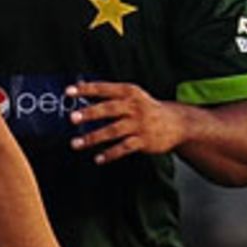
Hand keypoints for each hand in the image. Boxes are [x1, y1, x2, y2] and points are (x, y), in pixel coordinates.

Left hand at [68, 82, 186, 163]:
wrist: (178, 123)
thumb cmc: (148, 108)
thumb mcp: (133, 96)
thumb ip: (110, 94)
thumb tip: (81, 88)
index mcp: (130, 92)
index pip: (105, 89)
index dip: (86, 89)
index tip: (69, 92)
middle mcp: (134, 107)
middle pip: (109, 109)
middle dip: (90, 113)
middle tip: (72, 118)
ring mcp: (139, 124)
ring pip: (113, 131)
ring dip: (93, 137)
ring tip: (76, 143)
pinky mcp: (144, 141)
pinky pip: (124, 148)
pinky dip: (110, 154)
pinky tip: (98, 158)